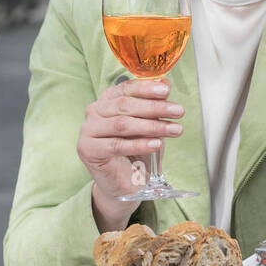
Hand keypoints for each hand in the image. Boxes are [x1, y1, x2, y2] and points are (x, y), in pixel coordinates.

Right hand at [77, 77, 183, 231]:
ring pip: (122, 124)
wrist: (124, 183)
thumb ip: (153, 104)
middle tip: (178, 111)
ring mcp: (88, 131)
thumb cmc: (136, 152)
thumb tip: (165, 82)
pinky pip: (116, 145)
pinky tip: (156, 144)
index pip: (125, 89)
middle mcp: (94, 112)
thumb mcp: (149, 125)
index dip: (146, 88)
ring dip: (151, 126)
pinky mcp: (88, 150)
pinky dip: (139, 144)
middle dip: (155, 107)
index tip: (166, 91)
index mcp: (106, 100)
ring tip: (173, 129)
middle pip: (125, 105)